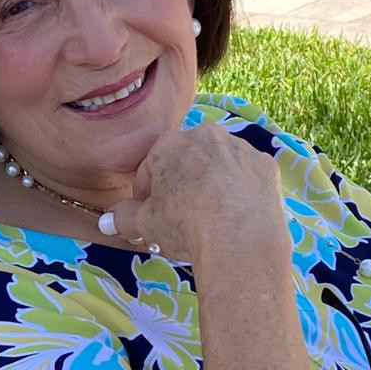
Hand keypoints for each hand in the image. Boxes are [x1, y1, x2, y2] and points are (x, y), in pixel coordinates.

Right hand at [104, 125, 291, 265]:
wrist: (239, 234)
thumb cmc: (183, 223)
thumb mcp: (146, 223)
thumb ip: (124, 218)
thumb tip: (104, 222)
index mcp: (170, 144)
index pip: (150, 167)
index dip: (146, 194)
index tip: (148, 215)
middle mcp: (205, 135)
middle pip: (186, 162)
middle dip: (181, 184)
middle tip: (180, 217)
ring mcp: (239, 147)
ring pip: (219, 165)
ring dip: (213, 184)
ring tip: (211, 217)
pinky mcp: (266, 164)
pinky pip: (247, 176)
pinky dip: (241, 191)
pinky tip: (237, 215)